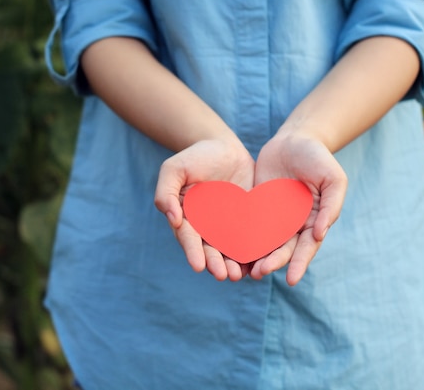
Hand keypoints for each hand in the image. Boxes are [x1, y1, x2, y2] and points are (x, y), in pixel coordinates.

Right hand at [155, 136, 254, 280]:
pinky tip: (258, 262)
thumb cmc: (194, 157)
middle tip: (223, 275)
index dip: (193, 252)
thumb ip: (166, 192)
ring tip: (238, 275)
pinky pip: (250, 238)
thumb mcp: (174, 169)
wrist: (223, 147)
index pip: (188, 238)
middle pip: (210, 249)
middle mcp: (205, 227)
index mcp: (186, 218)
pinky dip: (253, 252)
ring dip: (233, 264)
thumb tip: (172, 218)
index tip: (198, 266)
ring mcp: (226, 226)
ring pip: (229, 249)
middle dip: (215, 264)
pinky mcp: (246, 220)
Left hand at [249, 133, 347, 285]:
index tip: (291, 280)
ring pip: (264, 242)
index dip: (299, 264)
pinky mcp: (256, 207)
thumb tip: (320, 234)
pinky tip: (231, 248)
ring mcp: (274, 217)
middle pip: (283, 249)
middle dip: (273, 262)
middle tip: (261, 272)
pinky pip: (248, 225)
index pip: (306, 247)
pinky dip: (242, 238)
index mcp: (314, 221)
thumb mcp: (333, 179)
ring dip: (256, 257)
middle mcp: (293, 224)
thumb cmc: (319, 158)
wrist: (294, 139)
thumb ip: (331, 206)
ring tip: (246, 269)